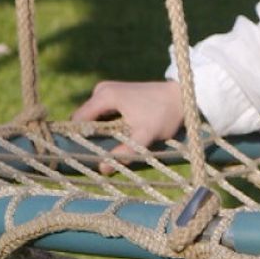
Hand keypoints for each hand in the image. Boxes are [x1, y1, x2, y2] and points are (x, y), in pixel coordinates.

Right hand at [71, 79, 185, 164]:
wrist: (183, 95)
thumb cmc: (165, 114)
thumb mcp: (145, 136)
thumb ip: (125, 152)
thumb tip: (103, 169)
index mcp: (104, 96)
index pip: (76, 121)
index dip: (76, 139)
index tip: (83, 155)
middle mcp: (101, 90)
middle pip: (83, 119)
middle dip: (89, 137)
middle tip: (98, 156)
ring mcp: (108, 90)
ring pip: (93, 117)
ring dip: (99, 133)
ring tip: (109, 149)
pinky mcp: (115, 93)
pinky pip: (102, 113)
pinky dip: (106, 125)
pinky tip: (117, 138)